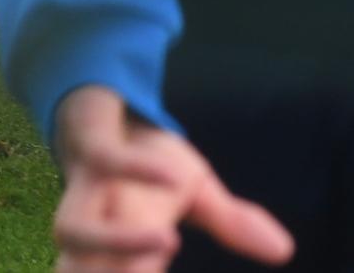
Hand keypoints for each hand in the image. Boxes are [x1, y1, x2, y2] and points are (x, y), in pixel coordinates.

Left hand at [51, 86, 292, 272]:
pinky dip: (132, 170)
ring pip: (71, 228)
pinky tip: (171, 178)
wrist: (104, 97)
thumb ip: (228, 224)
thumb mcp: (193, 192)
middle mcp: (92, 222)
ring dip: (113, 241)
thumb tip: (282, 250)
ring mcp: (86, 184)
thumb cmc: (144, 156)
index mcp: (114, 244)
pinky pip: (101, 159)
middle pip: (75, 272)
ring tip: (167, 244)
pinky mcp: (89, 142)